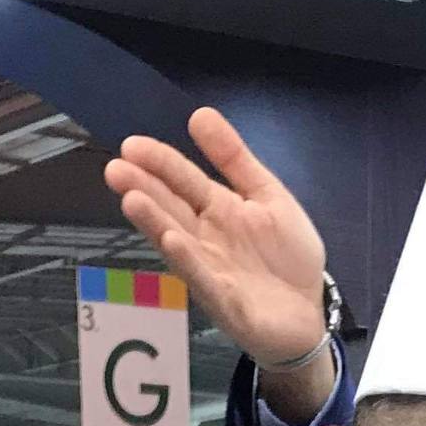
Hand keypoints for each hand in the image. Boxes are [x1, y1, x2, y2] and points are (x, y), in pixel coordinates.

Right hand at [105, 108, 329, 381]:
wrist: (310, 311)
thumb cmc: (286, 256)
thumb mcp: (267, 194)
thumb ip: (234, 158)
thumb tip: (199, 113)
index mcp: (217, 211)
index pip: (182, 181)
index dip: (159, 162)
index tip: (130, 145)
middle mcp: (206, 240)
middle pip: (172, 210)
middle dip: (144, 190)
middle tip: (115, 170)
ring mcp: (213, 273)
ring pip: (180, 244)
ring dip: (156, 223)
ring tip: (132, 201)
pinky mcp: (229, 304)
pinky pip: (207, 280)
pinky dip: (191, 261)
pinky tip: (174, 241)